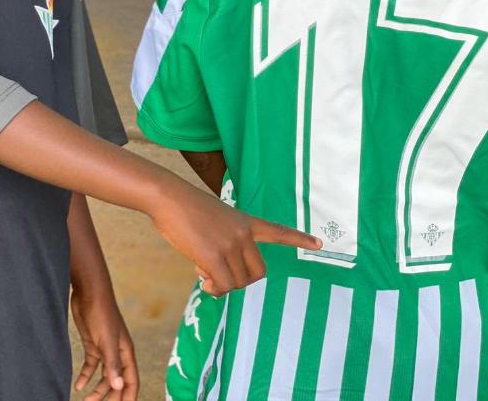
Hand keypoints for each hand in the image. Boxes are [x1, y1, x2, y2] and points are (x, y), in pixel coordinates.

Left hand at [71, 289, 137, 400]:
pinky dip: (85, 376)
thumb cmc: (102, 313)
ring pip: (104, 375)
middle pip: (117, 380)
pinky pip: (91, 365)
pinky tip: (78, 385)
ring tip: (86, 400)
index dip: (128, 396)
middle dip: (110, 396)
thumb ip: (112, 364)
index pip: (131, 380)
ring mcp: (105, 348)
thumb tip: (118, 386)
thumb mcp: (107, 340)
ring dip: (97, 389)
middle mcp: (117, 352)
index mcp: (125, 352)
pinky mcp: (92, 344)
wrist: (89, 293)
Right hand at [151, 183, 321, 296]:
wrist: (168, 197)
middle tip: (219, 277)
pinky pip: (222, 284)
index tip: (319, 243)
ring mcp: (230, 244)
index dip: (299, 239)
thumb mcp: (215, 221)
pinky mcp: (213, 255)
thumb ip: (224, 244)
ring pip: (238, 283)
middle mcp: (244, 234)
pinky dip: (214, 288)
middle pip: (258, 273)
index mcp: (246, 222)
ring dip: (222, 285)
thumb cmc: (185, 209)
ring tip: (204, 272)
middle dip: (241, 282)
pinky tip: (203, 280)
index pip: (278, 231)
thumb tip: (216, 278)